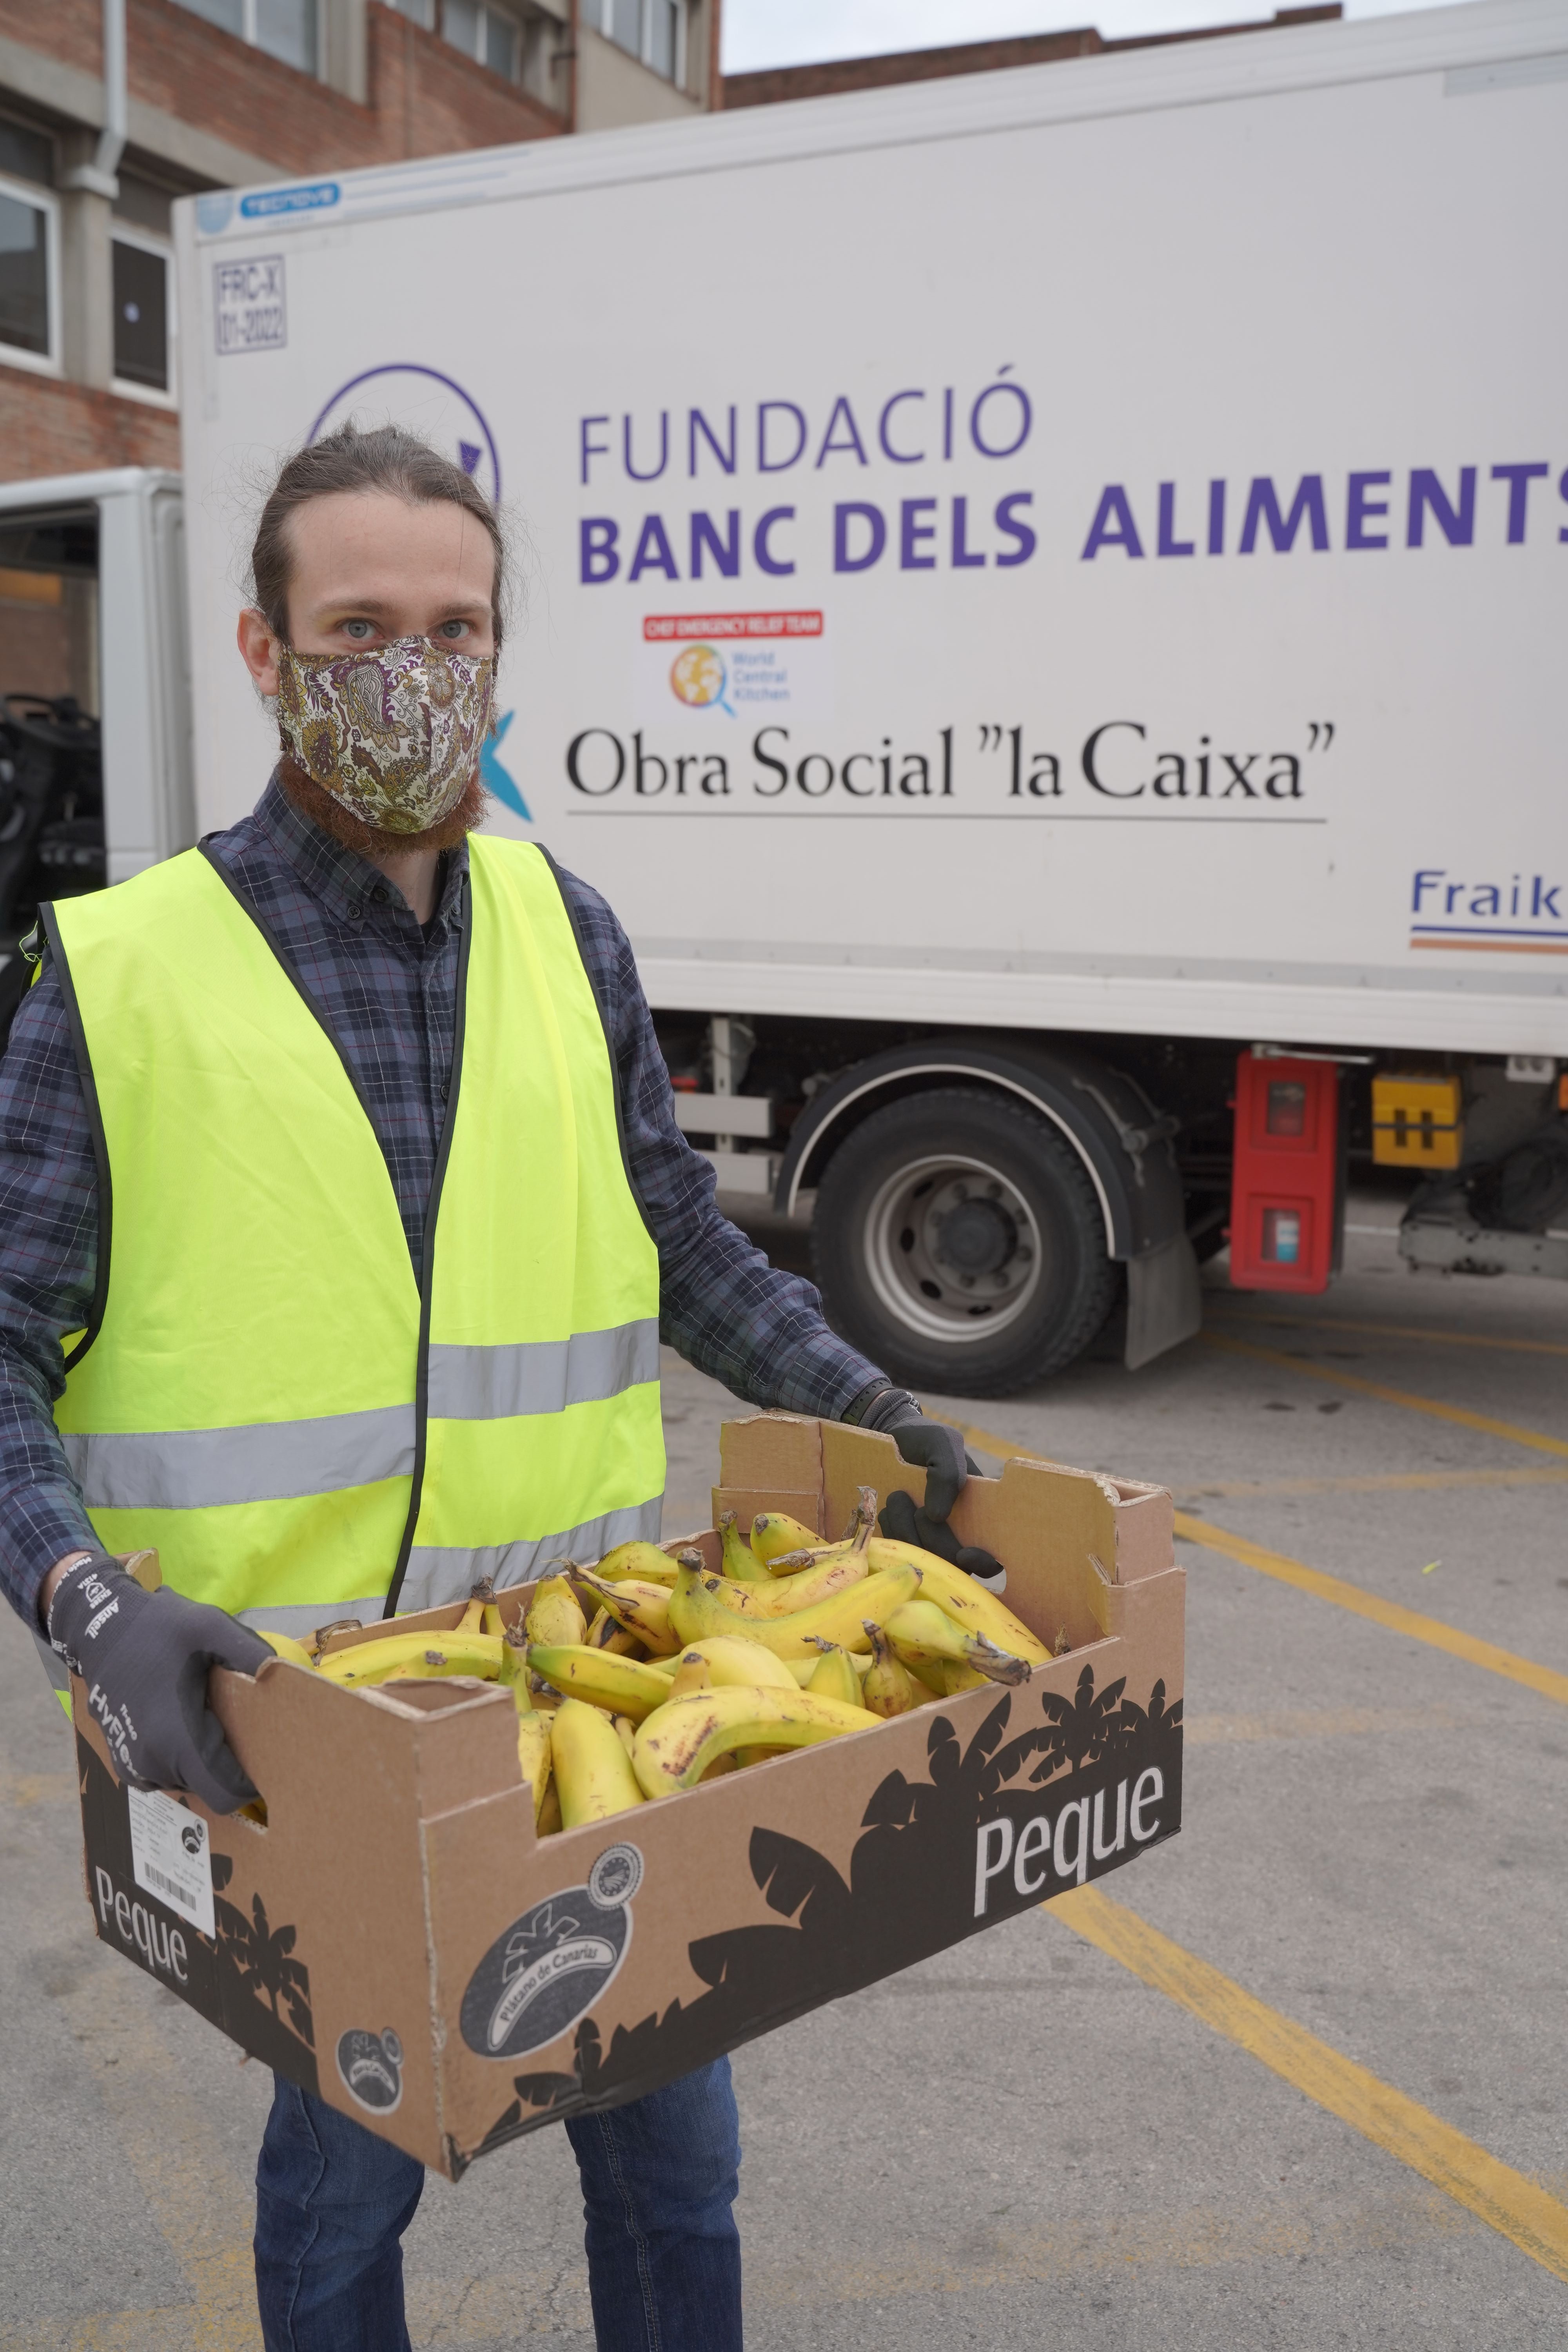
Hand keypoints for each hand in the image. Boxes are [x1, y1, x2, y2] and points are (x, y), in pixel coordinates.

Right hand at [47, 1556, 269, 1812]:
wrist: (101, 1630)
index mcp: (178, 1738)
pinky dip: (178, 1760)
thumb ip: (246, 1649)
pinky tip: (185, 1725)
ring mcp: (134, 1766)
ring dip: (201, 1763)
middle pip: (209, 1789)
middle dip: (228, 1769)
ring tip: (209, 1722)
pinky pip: (163, 1775)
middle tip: (240, 1730)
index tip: (266, 1764)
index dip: (248, 1786)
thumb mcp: (209, 1626)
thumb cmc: (158, 1629)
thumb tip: (277, 1671)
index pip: (224, 1794)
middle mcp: (153, 1762)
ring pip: (186, 1783)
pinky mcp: (123, 1761)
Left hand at [856, 1390, 1006, 1591]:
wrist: (892, 1435)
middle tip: (918, 1508)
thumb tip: (938, 1516)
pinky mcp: (902, 1538)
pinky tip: (889, 1507)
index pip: (990, 1560)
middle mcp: (955, 1533)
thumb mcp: (942, 1442)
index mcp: (978, 1513)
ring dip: (905, 1529)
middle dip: (932, 1539)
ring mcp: (927, 1539)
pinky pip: (895, 1549)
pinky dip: (890, 1530)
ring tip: (898, 1496)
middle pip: (950, 1563)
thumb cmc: (924, 1437)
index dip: (981, 1564)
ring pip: (920, 1559)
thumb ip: (949, 1473)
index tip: (964, 1553)